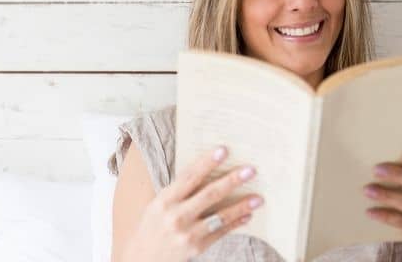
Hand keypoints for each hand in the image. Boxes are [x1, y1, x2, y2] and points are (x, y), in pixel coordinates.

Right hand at [119, 146, 263, 261]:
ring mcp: (187, 233)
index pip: (189, 177)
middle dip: (232, 181)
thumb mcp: (158, 204)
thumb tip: (207, 171)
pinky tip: (247, 215)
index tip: (223, 150)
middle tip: (250, 170)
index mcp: (164, 200)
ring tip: (258, 198)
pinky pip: (221, 232)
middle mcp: (175, 216)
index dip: (207, 163)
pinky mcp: (196, 248)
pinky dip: (235, 223)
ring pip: (220, 216)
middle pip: (209, 194)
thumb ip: (179, 191)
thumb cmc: (152, 226)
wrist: (142, 257)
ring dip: (241, 206)